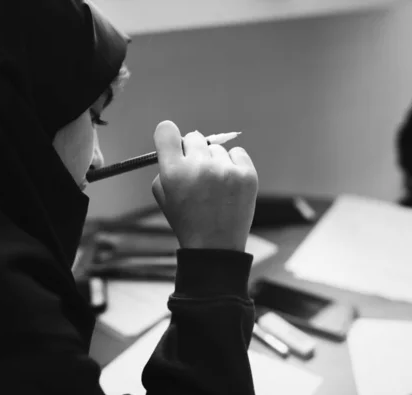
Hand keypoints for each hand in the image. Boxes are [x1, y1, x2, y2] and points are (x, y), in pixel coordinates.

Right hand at [151, 121, 258, 251]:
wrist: (215, 246)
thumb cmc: (187, 220)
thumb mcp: (164, 196)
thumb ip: (166, 166)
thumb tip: (178, 145)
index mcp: (173, 172)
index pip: (166, 131)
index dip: (168, 135)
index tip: (172, 141)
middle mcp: (199, 167)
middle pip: (193, 137)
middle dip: (192, 152)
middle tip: (196, 172)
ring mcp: (225, 170)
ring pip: (216, 149)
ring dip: (214, 162)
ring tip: (214, 188)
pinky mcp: (247, 174)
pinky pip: (237, 153)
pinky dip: (233, 164)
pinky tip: (229, 184)